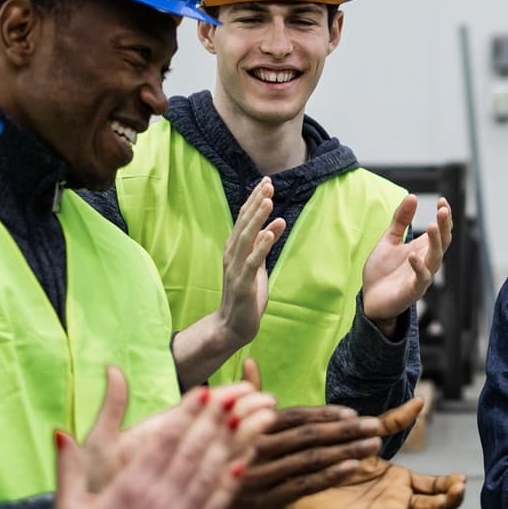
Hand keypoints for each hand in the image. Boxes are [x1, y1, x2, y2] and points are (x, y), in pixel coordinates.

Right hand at [54, 383, 255, 508]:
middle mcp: (160, 499)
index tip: (203, 391)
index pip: (164, 441)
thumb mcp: (69, 508)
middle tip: (233, 393)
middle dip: (215, 419)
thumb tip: (60, 431)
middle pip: (193, 450)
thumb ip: (68, 467)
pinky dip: (232, 479)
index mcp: (130, 488)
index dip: (186, 414)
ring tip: (246, 416)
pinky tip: (245, 459)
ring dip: (230, 442)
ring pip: (210, 472)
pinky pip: (218, 503)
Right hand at [209, 361, 389, 508]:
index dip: (325, 414)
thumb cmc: (204, 460)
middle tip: (377, 426)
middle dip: (346, 430)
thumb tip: (249, 362)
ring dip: (347, 451)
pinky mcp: (262, 503)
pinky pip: (302, 486)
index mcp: (249, 426)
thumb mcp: (216, 425)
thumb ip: (241, 398)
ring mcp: (260, 476)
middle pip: (309, 435)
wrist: (179, 504)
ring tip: (374, 445)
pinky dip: (329, 476)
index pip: (294, 416)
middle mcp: (256, 447)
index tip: (353, 412)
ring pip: (311, 459)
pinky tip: (352, 468)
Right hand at [215, 179, 287, 354]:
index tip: (265, 182)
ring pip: (246, 238)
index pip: (244, 219)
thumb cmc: (245, 295)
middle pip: (244, 223)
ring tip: (268, 201)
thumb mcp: (257, 265)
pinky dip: (261, 246)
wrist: (232, 325)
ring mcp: (235, 268)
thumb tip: (276, 222)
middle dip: (256, 203)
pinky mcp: (242, 283)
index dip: (254, 201)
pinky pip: (252, 262)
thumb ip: (263, 244)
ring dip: (257, 219)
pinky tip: (270, 232)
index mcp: (235, 249)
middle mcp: (232, 255)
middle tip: (268, 184)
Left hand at [266, 398, 463, 508]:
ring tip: (441, 503)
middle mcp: (398, 503)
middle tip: (458, 489)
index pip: (435, 488)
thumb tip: (420, 400)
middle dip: (450, 501)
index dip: (450, 486)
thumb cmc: (332, 460)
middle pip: (435, 508)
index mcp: (401, 483)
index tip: (460, 478)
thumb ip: (393, 422)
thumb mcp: (366, 439)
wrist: (299, 479)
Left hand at [361, 195, 453, 330]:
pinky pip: (421, 279)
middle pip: (443, 242)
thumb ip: (401, 220)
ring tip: (431, 226)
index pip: (441, 230)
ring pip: (436, 258)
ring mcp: (422, 277)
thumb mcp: (389, 240)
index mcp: (423, 248)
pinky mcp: (413, 291)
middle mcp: (426, 261)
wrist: (370, 300)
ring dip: (435, 242)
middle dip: (444, 226)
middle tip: (443, 210)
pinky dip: (419, 267)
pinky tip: (413, 255)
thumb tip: (412, 196)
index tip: (442, 200)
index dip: (444, 216)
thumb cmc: (383, 272)